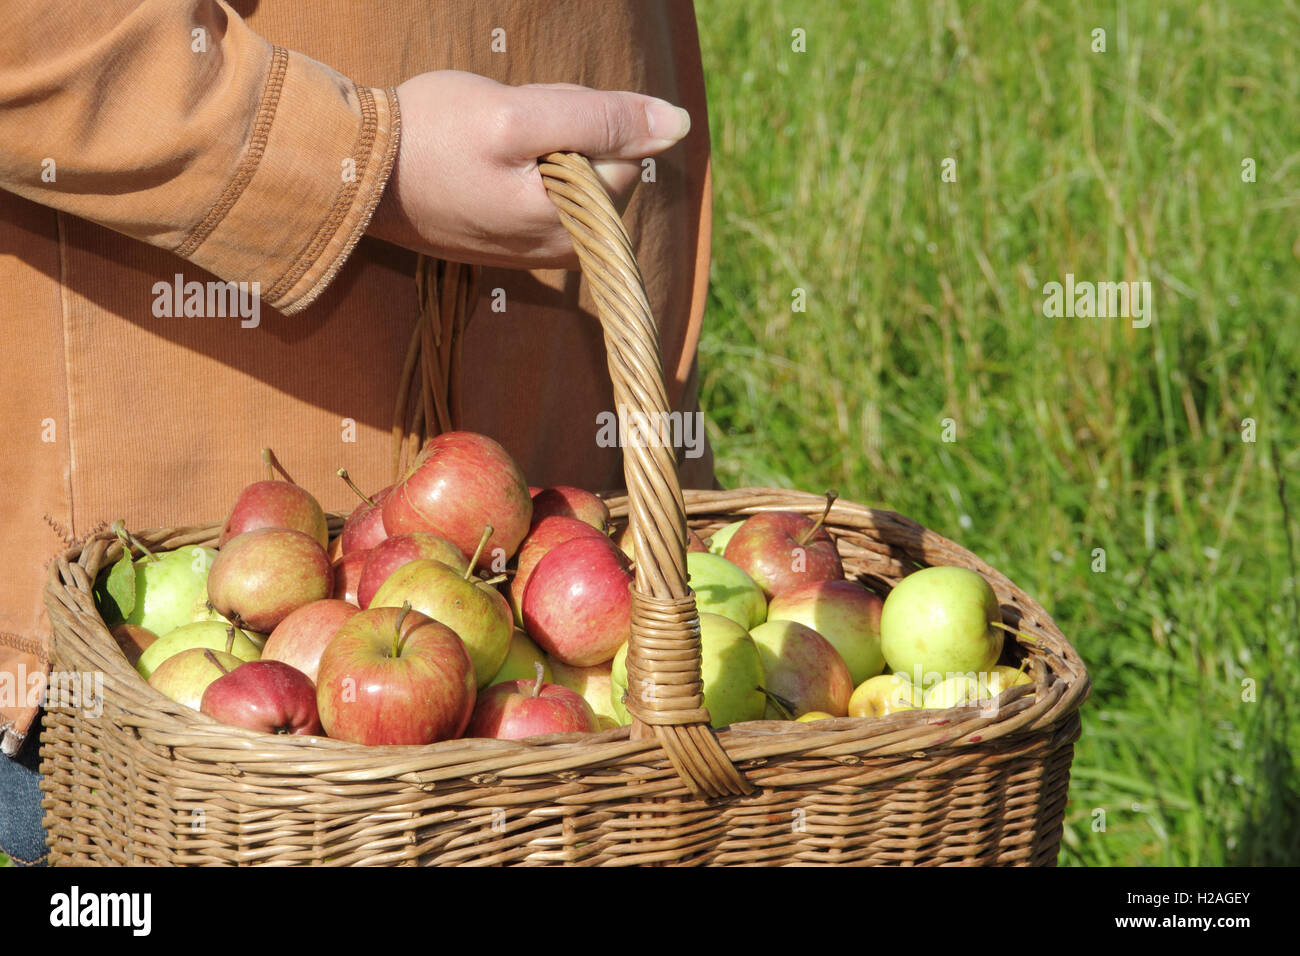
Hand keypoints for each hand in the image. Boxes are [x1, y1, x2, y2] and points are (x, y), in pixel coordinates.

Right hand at [366, 71, 691, 268]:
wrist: (353, 176)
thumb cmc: (432, 139)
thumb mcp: (519, 115)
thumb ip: (601, 119)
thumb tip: (677, 124)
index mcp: (574, 228)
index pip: (621, 156)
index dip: (579, 122)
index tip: (523, 125)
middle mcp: (564, 251)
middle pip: (598, 167)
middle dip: (561, 137)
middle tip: (499, 134)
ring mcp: (537, 251)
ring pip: (568, 175)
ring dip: (536, 149)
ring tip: (484, 151)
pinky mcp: (512, 243)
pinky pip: (540, 190)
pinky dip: (517, 166)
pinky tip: (477, 166)